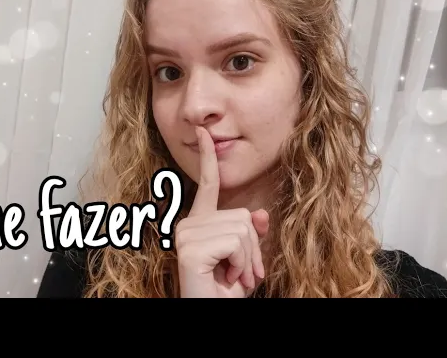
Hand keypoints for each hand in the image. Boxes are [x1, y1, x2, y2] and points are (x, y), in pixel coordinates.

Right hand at [175, 126, 269, 297]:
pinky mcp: (190, 250)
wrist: (211, 314)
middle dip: (253, 249)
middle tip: (242, 273)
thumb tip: (260, 215)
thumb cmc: (224, 293)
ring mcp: (186, 237)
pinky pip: (235, 243)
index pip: (208, 184)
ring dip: (247, 260)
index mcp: (199, 223)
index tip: (205, 133)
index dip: (208, 157)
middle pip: (243, 216)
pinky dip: (240, 265)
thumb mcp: (245, 260)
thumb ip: (251, 234)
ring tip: (233, 277)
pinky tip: (225, 278)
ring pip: (242, 230)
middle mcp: (188, 225)